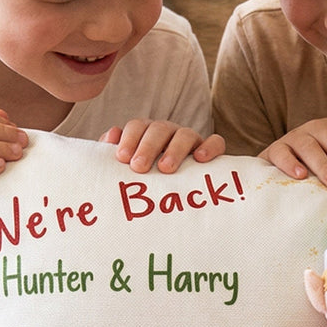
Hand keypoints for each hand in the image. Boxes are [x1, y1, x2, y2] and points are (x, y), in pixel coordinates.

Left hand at [102, 121, 225, 172]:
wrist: (173, 200)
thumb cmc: (146, 182)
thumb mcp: (127, 169)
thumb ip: (115, 153)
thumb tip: (111, 136)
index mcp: (147, 134)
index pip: (138, 126)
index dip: (129, 139)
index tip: (122, 158)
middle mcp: (169, 133)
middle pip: (159, 129)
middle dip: (148, 147)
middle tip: (139, 167)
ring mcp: (191, 141)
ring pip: (185, 134)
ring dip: (175, 149)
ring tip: (166, 168)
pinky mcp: (211, 151)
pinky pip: (216, 142)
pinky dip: (210, 147)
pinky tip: (200, 158)